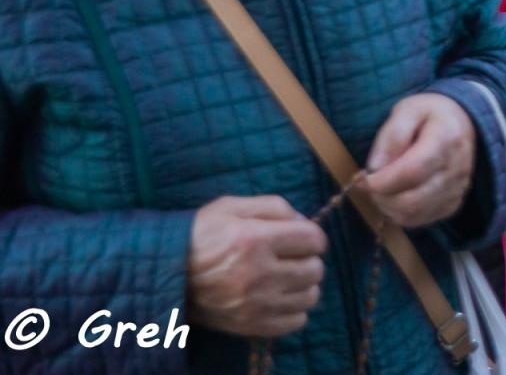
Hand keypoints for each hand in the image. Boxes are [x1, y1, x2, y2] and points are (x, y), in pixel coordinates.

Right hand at [186, 195, 325, 337]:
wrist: (165, 273)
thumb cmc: (201, 234)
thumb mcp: (233, 206)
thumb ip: (275, 206)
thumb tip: (306, 222)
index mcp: (255, 240)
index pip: (314, 240)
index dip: (311, 235)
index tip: (299, 236)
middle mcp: (258, 275)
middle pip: (315, 269)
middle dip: (308, 259)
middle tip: (291, 256)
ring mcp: (255, 304)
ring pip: (310, 297)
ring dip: (303, 285)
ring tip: (286, 277)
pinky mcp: (249, 325)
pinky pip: (295, 322)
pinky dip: (294, 309)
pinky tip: (279, 297)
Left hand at [364, 93, 476, 227]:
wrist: (462, 123)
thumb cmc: (430, 114)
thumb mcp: (408, 110)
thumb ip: (391, 135)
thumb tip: (375, 167)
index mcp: (446, 139)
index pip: (413, 171)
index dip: (384, 181)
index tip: (365, 178)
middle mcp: (456, 169)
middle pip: (413, 200)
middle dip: (382, 198)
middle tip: (369, 185)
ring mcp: (457, 189)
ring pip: (415, 214)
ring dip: (388, 208)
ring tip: (380, 190)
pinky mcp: (453, 203)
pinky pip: (422, 220)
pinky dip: (401, 214)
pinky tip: (394, 198)